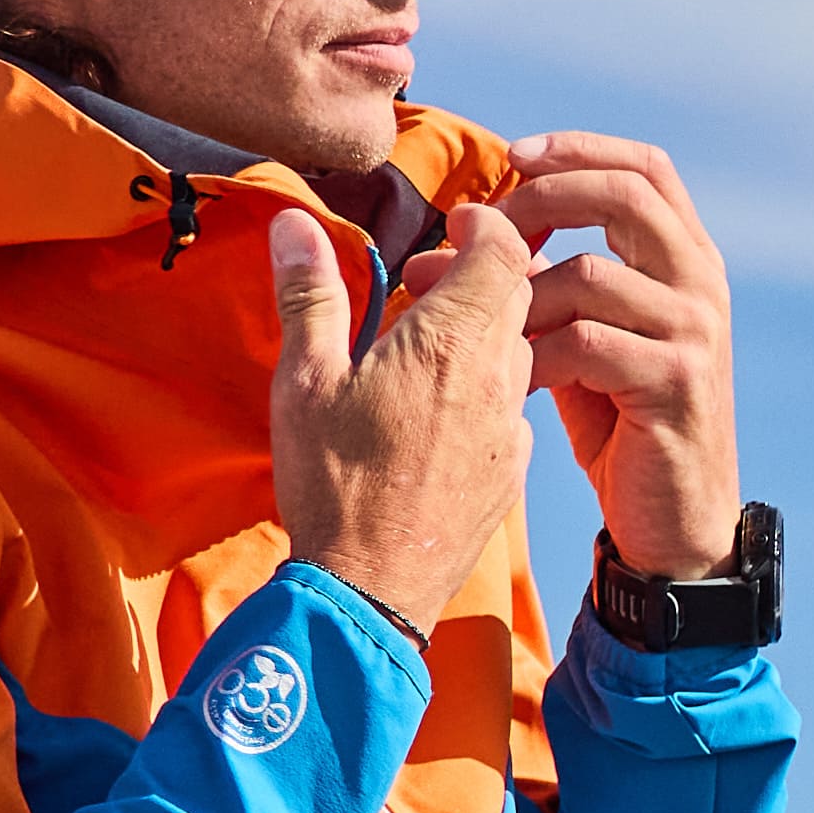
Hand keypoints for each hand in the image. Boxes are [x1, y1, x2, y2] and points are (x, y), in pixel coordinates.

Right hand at [264, 203, 541, 634]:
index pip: (504, 249)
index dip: (485, 222)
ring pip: (520, 349)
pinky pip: (514, 405)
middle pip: (519, 295)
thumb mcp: (304, 381)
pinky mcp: (513, 470)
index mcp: (451, 341)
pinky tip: (441, 406)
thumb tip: (293, 222)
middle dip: (479, 272)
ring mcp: (513, 427)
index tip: (453, 222)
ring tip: (424, 342)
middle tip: (425, 280)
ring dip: (483, 331)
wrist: (372, 590)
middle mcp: (499, 377)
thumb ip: (309, 295)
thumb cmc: (332, 482)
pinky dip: (487, 386)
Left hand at [494, 131, 744, 575]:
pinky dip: (533, 356)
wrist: (673, 522)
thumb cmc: (620, 425)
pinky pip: (586, 342)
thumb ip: (532, 284)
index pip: (646, 169)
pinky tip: (509, 383)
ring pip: (591, 274)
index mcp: (686, 262)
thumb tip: (451, 231)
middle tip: (483, 231)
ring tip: (481, 333)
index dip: (580, 150)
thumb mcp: (576, 339)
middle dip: (543, 201)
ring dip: (520, 299)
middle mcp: (702, 285)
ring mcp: (696, 333)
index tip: (515, 156)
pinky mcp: (678, 382)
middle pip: (625, 196)